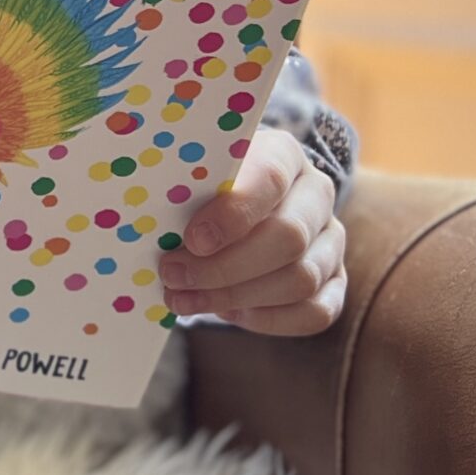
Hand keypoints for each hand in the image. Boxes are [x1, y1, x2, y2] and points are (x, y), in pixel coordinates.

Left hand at [158, 126, 345, 334]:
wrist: (238, 202)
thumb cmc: (205, 185)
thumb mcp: (193, 171)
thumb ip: (180, 183)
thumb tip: (141, 210)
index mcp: (283, 154)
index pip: (269, 177)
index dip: (232, 214)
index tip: (191, 239)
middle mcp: (316, 194)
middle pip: (288, 238)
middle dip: (225, 267)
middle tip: (173, 276)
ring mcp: (330, 239)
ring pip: (301, 279)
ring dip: (236, 297)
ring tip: (186, 299)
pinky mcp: (334, 279)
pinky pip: (316, 311)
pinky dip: (269, 320)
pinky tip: (229, 313)